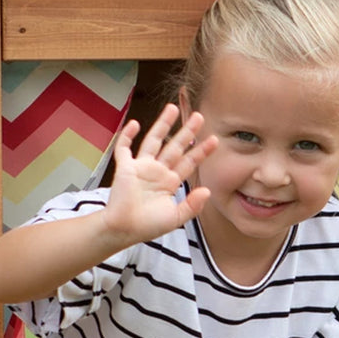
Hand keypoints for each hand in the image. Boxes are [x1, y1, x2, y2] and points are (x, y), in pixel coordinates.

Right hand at [103, 104, 217, 244]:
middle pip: (175, 146)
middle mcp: (157, 171)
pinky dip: (127, 136)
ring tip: (172, 108)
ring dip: (162, 125)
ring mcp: (141, 167)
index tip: (214, 140)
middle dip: (187, 131)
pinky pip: (124, 148)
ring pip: (153, 141)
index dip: (201, 151)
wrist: (123, 229)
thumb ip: (192, 206)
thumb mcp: (175, 218)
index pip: (189, 162)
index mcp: (169, 182)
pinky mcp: (125, 168)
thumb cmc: (147, 226)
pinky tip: (135, 124)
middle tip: (199, 116)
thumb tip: (207, 191)